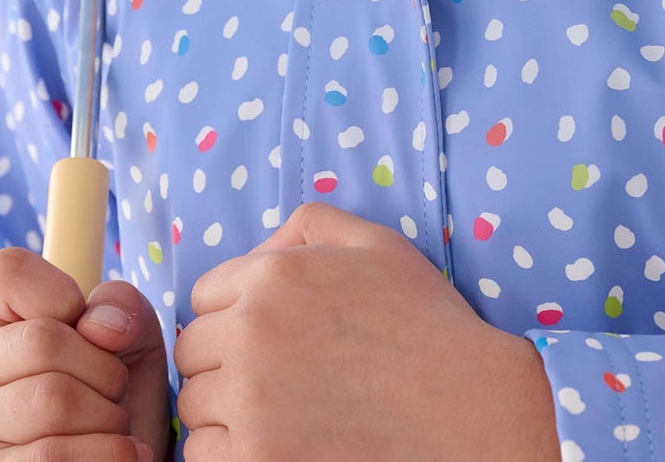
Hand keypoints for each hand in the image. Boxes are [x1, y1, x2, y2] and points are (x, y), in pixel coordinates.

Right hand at [0, 246, 169, 460]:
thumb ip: (119, 305)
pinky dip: (104, 454)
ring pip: (51, 403)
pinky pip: (51, 458)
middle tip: (116, 388)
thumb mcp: (127, 327)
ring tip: (117, 423)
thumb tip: (102, 328)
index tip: (87, 329)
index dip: (65, 295)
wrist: (114, 456)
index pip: (9, 274)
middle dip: (104, 367)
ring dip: (108, 416)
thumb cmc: (109, 382)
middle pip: (42, 341)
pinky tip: (123, 452)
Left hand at [173, 202, 559, 461]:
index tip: (270, 339)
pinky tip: (279, 445)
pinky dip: (232, 454)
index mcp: (273, 275)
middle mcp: (252, 332)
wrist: (470, 412)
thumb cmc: (426, 327)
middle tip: (276, 381)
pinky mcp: (258, 459)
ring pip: (194, 409)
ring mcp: (251, 401)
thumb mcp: (375, 244)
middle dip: (224, 364)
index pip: (204, 296)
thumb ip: (307, 226)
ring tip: (281, 416)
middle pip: (193, 354)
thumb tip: (255, 251)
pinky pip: (205, 457)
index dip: (234, 316)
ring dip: (225, 414)